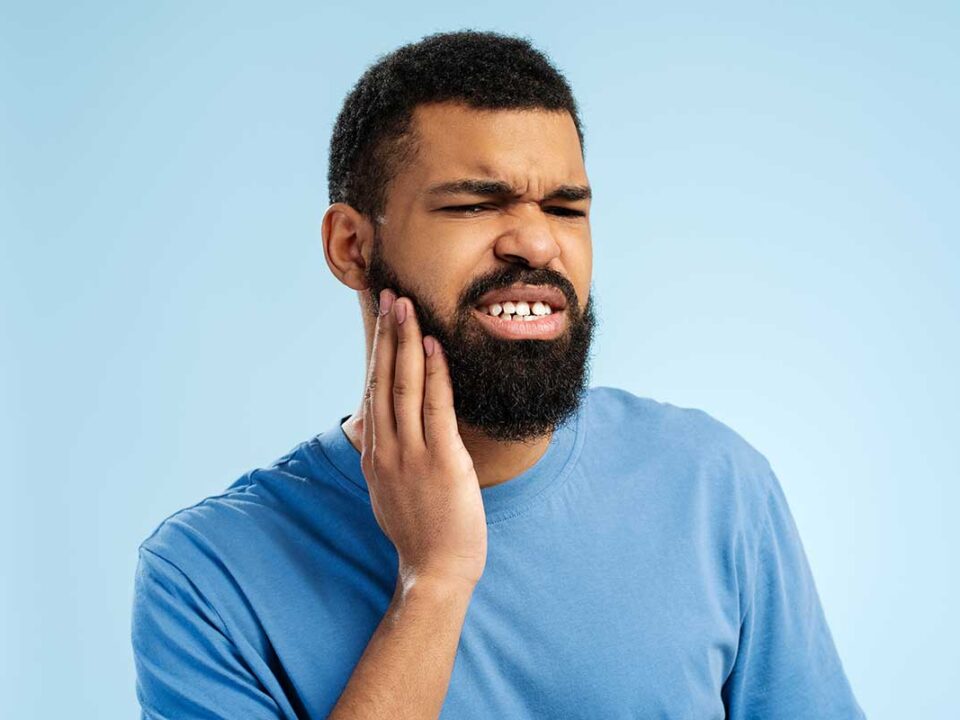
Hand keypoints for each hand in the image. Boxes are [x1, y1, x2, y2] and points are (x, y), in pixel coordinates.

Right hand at [359, 289, 487, 591]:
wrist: (435, 571)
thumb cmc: (420, 533)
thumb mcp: (389, 491)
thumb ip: (385, 457)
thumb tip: (380, 431)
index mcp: (374, 453)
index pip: (373, 390)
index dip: (377, 352)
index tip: (381, 321)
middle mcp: (385, 448)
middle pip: (383, 379)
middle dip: (387, 334)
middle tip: (389, 295)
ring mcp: (410, 454)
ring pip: (404, 385)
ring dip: (405, 342)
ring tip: (405, 306)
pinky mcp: (440, 461)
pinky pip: (435, 407)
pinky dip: (434, 373)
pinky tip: (433, 345)